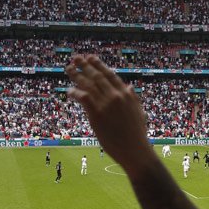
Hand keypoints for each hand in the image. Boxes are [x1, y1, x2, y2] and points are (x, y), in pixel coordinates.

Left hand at [65, 56, 155, 173]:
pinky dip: (75, 92)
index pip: (110, 74)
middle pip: (97, 76)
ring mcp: (106, 104)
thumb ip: (133, 98)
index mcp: (126, 94)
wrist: (135, 150)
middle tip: (76, 58)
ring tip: (69, 68)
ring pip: (88, 84)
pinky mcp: (97, 114)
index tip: (91, 58)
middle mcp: (116, 95)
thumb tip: (129, 87)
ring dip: (77, 75)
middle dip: (85, 66)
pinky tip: (69, 90)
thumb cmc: (137, 135)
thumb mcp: (139, 112)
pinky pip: (83, 97)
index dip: (99, 65)